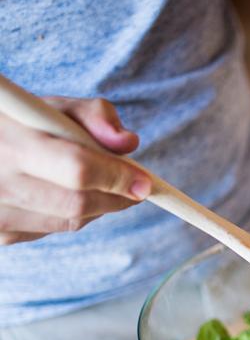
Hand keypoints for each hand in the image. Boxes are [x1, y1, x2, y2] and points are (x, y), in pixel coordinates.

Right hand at [0, 96, 151, 245]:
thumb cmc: (22, 121)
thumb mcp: (51, 106)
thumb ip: (93, 115)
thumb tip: (128, 143)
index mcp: (10, 142)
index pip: (77, 170)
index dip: (116, 177)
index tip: (145, 182)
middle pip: (78, 204)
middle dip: (115, 196)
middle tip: (134, 187)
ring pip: (70, 221)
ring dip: (97, 206)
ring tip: (97, 182)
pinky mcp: (1, 233)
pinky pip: (54, 230)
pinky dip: (72, 214)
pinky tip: (64, 192)